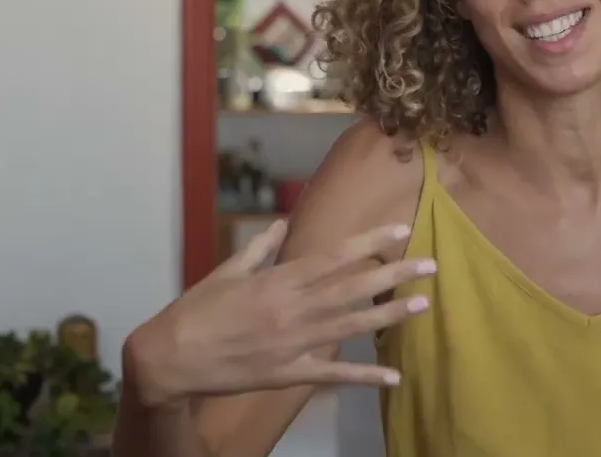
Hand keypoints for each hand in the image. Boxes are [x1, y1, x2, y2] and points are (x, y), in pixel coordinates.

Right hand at [126, 220, 434, 406]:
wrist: (170, 359)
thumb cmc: (194, 311)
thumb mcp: (225, 271)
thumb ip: (258, 249)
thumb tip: (281, 224)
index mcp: (277, 280)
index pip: (333, 257)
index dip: (369, 244)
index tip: (399, 232)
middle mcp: (292, 309)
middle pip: (353, 288)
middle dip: (395, 275)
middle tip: (431, 265)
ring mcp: (292, 343)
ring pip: (351, 326)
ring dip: (389, 315)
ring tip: (422, 305)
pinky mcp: (288, 374)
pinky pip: (333, 374)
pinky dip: (364, 376)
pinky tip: (392, 376)